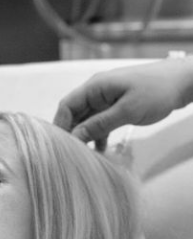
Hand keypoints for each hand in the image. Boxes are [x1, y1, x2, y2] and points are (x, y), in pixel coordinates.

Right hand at [53, 58, 192, 148]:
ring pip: (87, 121)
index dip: (60, 126)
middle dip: (71, 135)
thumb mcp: (127, 111)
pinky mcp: (116, 107)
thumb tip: (76, 137)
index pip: (67, 106)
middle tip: (70, 155)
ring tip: (84, 156)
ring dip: (85, 138)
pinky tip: (99, 151)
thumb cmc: (157, 90)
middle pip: (74, 115)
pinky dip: (98, 136)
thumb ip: (99, 124)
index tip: (58, 147)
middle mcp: (97, 92)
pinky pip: (100, 123)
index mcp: (95, 87)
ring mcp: (107, 100)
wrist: (182, 82)